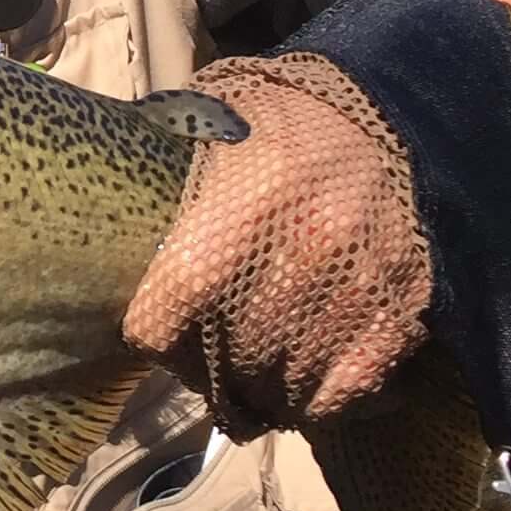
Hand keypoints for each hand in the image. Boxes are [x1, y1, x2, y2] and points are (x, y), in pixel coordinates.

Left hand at [123, 53, 432, 435]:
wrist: (405, 111)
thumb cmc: (291, 115)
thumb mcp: (211, 118)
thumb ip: (165, 168)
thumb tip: (105, 199)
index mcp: (240, 204)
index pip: (164, 317)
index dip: (153, 334)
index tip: (155, 331)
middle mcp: (299, 256)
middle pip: (225, 359)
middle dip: (206, 364)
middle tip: (204, 351)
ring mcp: (356, 294)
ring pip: (282, 389)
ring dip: (259, 388)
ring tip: (251, 366)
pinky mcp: (403, 320)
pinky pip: (344, 397)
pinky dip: (317, 400)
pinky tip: (303, 378)